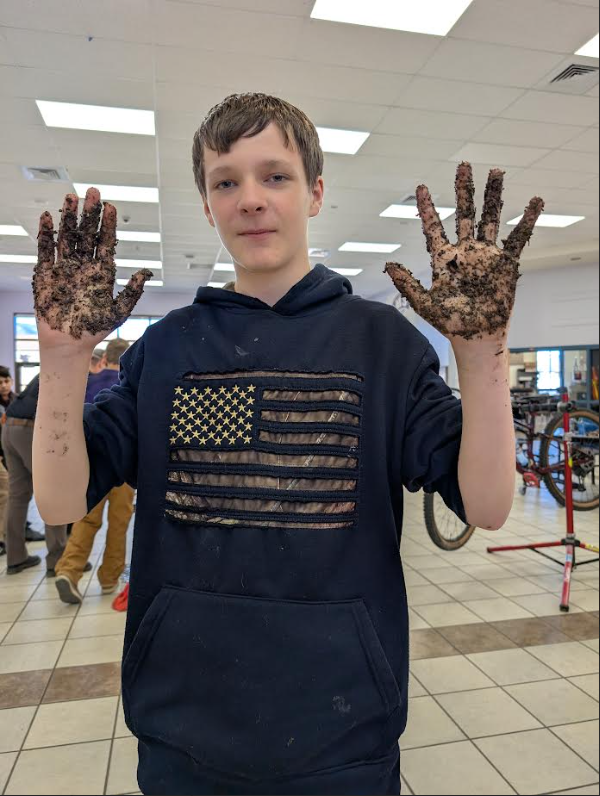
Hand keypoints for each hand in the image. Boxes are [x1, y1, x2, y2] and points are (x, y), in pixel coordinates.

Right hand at [34, 187, 152, 348]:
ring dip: (69, 217)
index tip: (110, 207)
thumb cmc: (94, 329)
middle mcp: (83, 266)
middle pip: (87, 234)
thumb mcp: (119, 311)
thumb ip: (132, 291)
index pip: (105, 242)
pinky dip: (46, 234)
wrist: (69, 343)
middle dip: (90, 214)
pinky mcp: (45, 273)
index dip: (107, 225)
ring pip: (67, 236)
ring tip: (71, 197)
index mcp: (101, 272)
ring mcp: (64, 268)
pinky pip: (45, 250)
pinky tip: (47, 217)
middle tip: (93, 193)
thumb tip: (146, 272)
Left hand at [384, 162, 543, 340]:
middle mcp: (466, 252)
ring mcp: (486, 255)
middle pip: (465, 213)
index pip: (434, 226)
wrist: (476, 338)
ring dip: (494, 195)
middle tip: (463, 165)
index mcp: (444, 258)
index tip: (421, 187)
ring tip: (497, 172)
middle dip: (464, 190)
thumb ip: (407, 283)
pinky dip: (527, 220)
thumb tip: (388, 264)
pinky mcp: (505, 264)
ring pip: (490, 218)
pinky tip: (535, 201)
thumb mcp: (424, 304)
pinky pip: (518, 238)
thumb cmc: (450, 324)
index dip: (427, 207)